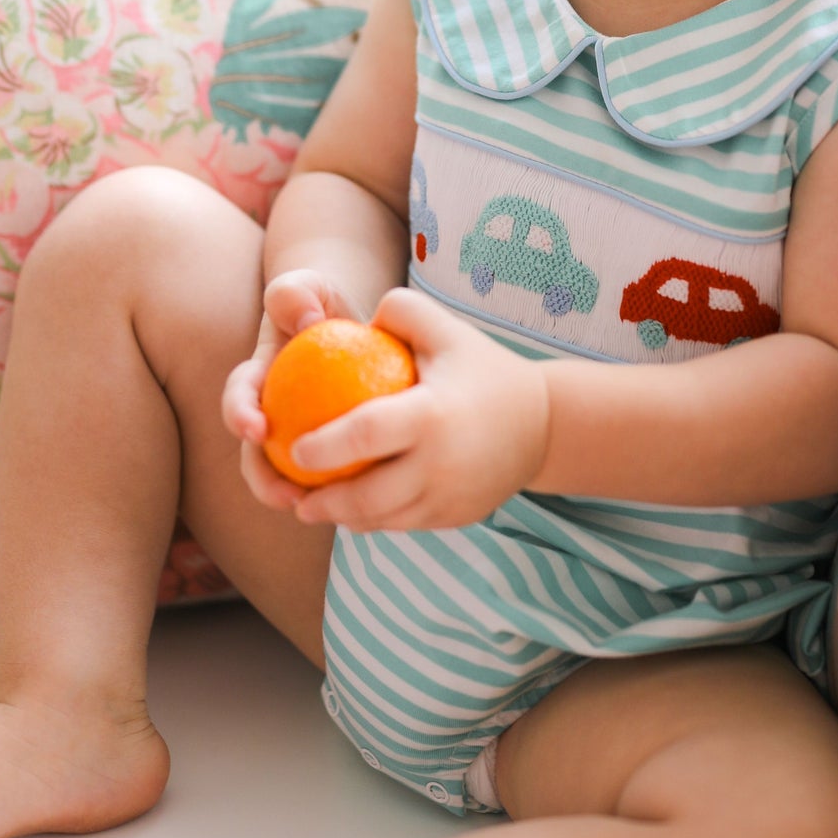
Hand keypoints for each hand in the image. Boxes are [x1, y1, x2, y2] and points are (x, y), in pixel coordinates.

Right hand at [221, 269, 358, 515]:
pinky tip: (366, 498)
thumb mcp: (306, 286)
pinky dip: (342, 489)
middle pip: (255, 456)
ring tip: (323, 510)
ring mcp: (294, 435)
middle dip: (263, 482)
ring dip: (300, 498)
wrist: (340, 318)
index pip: (239, 398)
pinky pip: (330, 475)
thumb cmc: (318, 301)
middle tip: (289, 496)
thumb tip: (307, 320)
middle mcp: (269, 414)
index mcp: (258, 379)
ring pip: (289, 475)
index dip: (240, 416)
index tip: (257, 429)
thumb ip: (295, 292)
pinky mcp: (326, 450)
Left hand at [282, 287, 550, 532]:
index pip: (365, 435)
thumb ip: (397, 312)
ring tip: (314, 507)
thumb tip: (344, 322)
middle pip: (367, 497)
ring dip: (344, 518)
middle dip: (322, 504)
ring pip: (382, 520)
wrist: (542, 423)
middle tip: (294, 496)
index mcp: (431, 415)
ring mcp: (449, 497)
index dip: (323, 447)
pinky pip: (404, 525)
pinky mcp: (456, 516)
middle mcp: (440, 464)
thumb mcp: (445, 328)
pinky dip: (375, 521)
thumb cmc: (481, 368)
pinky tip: (355, 510)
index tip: (295, 447)